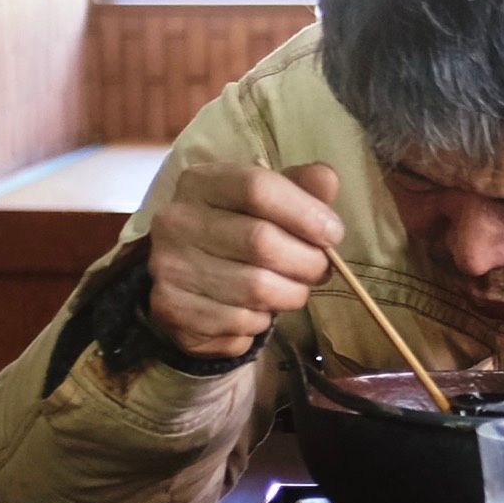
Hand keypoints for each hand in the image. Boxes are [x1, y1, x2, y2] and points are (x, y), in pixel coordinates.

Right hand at [145, 162, 341, 359]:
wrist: (186, 280)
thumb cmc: (237, 231)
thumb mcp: (266, 201)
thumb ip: (299, 187)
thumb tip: (327, 180)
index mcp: (201, 182)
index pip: (257, 187)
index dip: (305, 212)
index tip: (333, 233)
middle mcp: (177, 221)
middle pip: (261, 241)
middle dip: (306, 261)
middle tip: (321, 268)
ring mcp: (170, 266)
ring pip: (256, 288)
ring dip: (290, 294)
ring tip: (294, 289)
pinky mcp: (173, 309)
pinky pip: (240, 321)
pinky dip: (262, 321)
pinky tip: (258, 309)